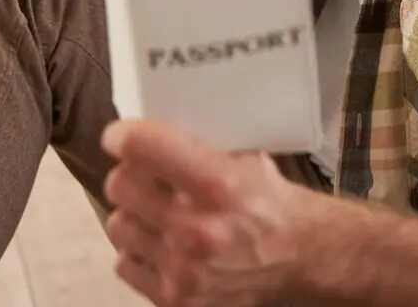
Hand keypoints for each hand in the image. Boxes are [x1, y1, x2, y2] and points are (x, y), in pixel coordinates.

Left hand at [100, 120, 312, 306]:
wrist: (299, 257)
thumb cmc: (269, 202)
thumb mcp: (246, 157)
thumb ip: (200, 145)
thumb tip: (151, 128)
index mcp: (217, 183)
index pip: (141, 148)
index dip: (122, 137)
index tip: (119, 136)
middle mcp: (197, 228)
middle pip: (120, 185)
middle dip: (130, 175)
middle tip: (144, 175)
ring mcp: (184, 269)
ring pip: (118, 224)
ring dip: (134, 214)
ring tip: (156, 211)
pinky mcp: (176, 299)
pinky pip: (125, 263)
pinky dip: (139, 251)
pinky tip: (162, 243)